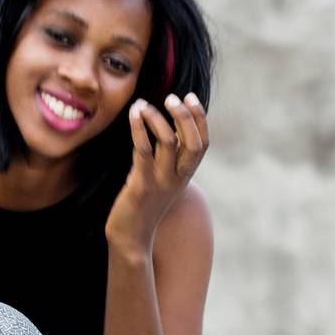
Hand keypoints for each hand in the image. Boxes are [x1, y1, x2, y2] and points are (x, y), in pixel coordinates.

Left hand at [105, 93, 208, 260]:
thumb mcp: (162, 179)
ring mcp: (161, 181)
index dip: (199, 118)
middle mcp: (178, 178)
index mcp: (185, 175)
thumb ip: (169, 157)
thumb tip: (167, 127)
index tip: (189, 97)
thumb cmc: (143, 204)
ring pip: (168, 142)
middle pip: (193, 142)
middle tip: (171, 97)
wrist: (131, 237)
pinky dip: (139, 127)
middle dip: (185, 115)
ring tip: (143, 104)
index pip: (203, 143)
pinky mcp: (141, 184)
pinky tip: (134, 113)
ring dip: (157, 118)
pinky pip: (143, 150)